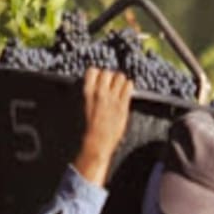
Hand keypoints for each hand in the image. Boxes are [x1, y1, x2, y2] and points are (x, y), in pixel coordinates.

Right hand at [73, 68, 132, 185]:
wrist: (97, 143)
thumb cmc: (88, 129)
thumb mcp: (84, 107)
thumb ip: (90, 95)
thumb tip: (97, 86)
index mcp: (87, 93)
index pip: (93, 71)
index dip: (98, 74)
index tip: (99, 80)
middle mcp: (100, 93)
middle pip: (108, 72)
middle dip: (110, 77)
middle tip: (110, 86)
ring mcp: (112, 98)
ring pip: (120, 76)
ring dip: (120, 81)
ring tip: (119, 89)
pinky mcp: (123, 105)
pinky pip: (129, 86)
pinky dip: (128, 87)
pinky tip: (125, 93)